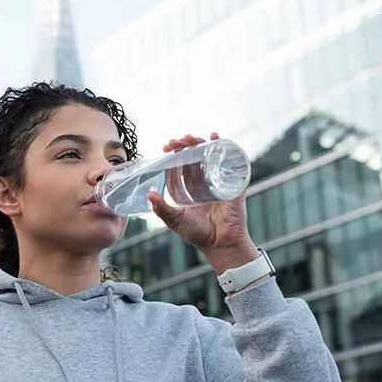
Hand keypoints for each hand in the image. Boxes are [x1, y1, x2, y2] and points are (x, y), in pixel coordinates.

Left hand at [148, 132, 257, 273]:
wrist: (221, 244)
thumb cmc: (199, 235)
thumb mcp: (175, 220)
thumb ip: (162, 209)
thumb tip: (149, 194)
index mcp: (191, 189)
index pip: (181, 166)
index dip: (174, 156)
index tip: (166, 148)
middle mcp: (204, 182)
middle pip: (195, 157)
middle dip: (184, 146)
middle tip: (173, 142)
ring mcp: (219, 180)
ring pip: (209, 155)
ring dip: (200, 143)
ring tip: (190, 138)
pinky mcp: (233, 181)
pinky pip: (230, 160)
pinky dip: (224, 146)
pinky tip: (216, 137)